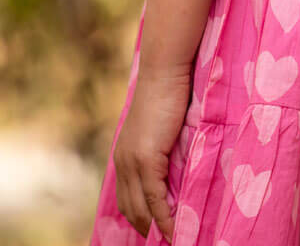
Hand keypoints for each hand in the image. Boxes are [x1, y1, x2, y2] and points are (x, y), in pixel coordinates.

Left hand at [113, 65, 191, 241]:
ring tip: (175, 238)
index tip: (156, 231)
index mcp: (124, 154)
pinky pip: (155, 198)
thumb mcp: (162, 128)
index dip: (141, 218)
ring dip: (157, 228)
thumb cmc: (169, 92)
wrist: (165, 71)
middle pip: (131, 209)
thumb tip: (176, 169)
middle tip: (167, 239)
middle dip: (148, 229)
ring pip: (141, 209)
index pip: (127, 198)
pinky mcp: (146, 159)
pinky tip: (176, 228)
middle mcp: (123, 162)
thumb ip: (163, 150)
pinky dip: (166, 218)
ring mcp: (132, 161)